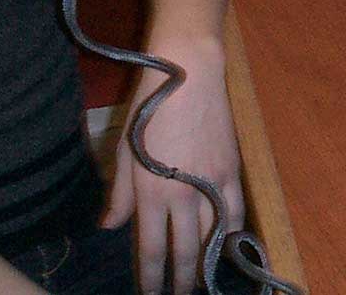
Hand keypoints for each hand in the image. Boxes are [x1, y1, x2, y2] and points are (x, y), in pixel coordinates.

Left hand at [103, 38, 243, 294]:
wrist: (189, 72)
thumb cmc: (149, 106)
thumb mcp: (124, 150)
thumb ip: (119, 195)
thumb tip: (109, 227)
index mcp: (152, 191)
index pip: (153, 249)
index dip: (152, 278)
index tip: (151, 293)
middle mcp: (184, 194)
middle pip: (185, 251)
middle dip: (180, 281)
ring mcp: (212, 183)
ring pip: (213, 237)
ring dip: (206, 263)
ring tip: (201, 279)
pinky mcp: (232, 169)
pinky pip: (235, 212)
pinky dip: (231, 233)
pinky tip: (227, 243)